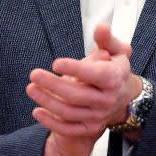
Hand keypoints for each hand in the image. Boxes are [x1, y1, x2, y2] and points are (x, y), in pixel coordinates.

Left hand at [27, 24, 140, 155]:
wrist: (124, 96)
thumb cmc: (114, 69)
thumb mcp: (117, 51)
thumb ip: (106, 39)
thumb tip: (101, 27)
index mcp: (114, 78)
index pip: (96, 75)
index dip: (76, 69)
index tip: (56, 62)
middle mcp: (108, 100)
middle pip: (77, 95)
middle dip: (53, 85)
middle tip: (34, 74)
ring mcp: (99, 115)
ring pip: (69, 112)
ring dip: (47, 101)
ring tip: (31, 88)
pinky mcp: (90, 128)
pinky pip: (69, 129)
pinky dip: (51, 122)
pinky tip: (37, 111)